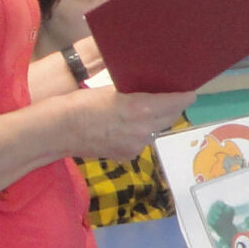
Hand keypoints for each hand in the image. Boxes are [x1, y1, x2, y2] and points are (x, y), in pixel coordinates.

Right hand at [68, 86, 194, 160]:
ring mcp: (137, 146)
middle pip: (170, 117)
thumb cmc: (81, 103)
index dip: (185, 96)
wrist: (58, 131)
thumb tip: (152, 91)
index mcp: (142, 109)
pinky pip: (141, 142)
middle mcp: (144, 130)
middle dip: (171, 108)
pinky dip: (139, 134)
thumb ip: (136, 94)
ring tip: (142, 111)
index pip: (177, 102)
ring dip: (154, 121)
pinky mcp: (128, 156)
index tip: (190, 91)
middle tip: (169, 97)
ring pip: (155, 131)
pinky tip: (125, 127)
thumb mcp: (111, 91)